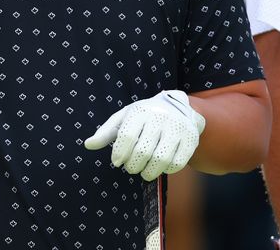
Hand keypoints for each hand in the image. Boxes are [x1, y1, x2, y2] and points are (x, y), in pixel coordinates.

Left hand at [83, 89, 205, 180]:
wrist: (178, 107)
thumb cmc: (144, 116)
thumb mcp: (124, 118)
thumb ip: (106, 132)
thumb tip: (88, 145)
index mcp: (141, 110)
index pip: (127, 136)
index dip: (120, 153)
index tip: (117, 161)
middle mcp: (160, 117)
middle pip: (144, 150)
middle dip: (133, 165)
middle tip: (131, 168)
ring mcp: (178, 128)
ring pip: (161, 159)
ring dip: (149, 172)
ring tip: (144, 172)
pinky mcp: (191, 139)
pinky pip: (178, 162)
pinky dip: (167, 170)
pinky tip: (160, 168)